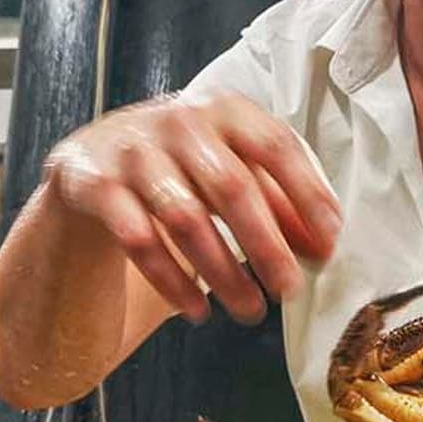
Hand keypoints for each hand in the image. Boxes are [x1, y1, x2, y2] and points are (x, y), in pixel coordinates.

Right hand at [41, 92, 341, 324]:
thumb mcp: (233, 169)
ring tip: (250, 312)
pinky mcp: (95, 183)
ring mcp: (134, 150)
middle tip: (289, 291)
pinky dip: (172, 281)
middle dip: (266, 245)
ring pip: (186, 218)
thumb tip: (322, 245)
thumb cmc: (185, 166)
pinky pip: (139, 239)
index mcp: (226, 109)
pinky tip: (197, 311)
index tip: (327, 244)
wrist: (96, 157)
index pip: (276, 146)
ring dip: (223, 273)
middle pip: (232, 186)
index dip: (307, 196)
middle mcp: (180, 121)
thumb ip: (278, 200)